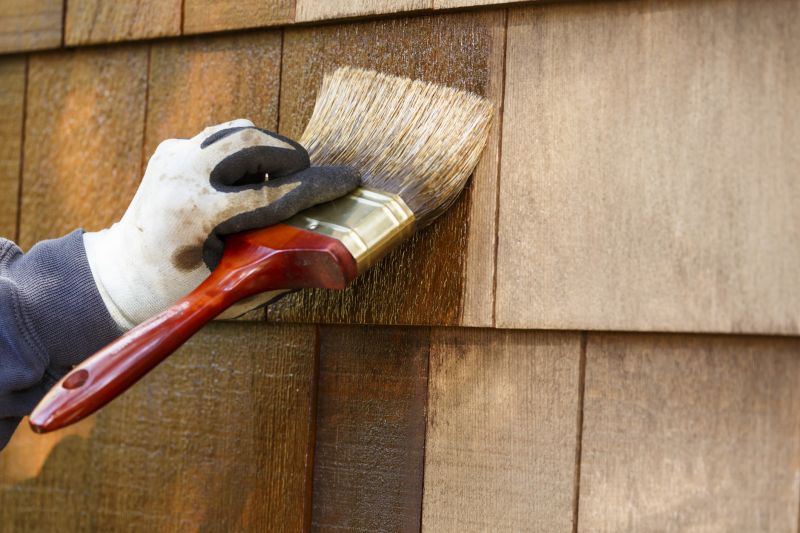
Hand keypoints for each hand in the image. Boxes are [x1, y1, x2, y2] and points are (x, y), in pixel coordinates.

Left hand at [83, 119, 358, 328]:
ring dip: (269, 150)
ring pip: (240, 130)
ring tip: (276, 182)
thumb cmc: (177, 290)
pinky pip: (223, 137)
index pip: (274, 192)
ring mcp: (173, 156)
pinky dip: (245, 154)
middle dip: (292, 156)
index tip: (349, 180)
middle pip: (254, 141)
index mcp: (195, 214)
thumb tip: (329, 249)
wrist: (121, 274)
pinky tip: (245, 182)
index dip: (318, 187)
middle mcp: (182, 176)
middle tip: (307, 180)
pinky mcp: (171, 148)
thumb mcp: (230, 286)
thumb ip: (278, 266)